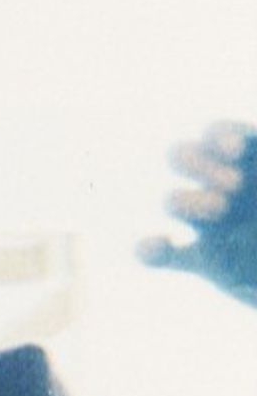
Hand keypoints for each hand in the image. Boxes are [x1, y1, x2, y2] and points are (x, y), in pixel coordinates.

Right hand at [137, 119, 255, 306]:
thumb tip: (252, 147)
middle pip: (185, 157)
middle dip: (196, 164)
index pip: (220, 133)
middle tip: (229, 188)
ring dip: (185, 200)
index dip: (218, 135)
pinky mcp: (207, 262)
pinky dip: (150, 250)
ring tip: (216, 212)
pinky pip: (161, 254)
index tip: (236, 153)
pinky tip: (160, 247)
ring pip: (174, 199)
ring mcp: (216, 225)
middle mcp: (233, 188)